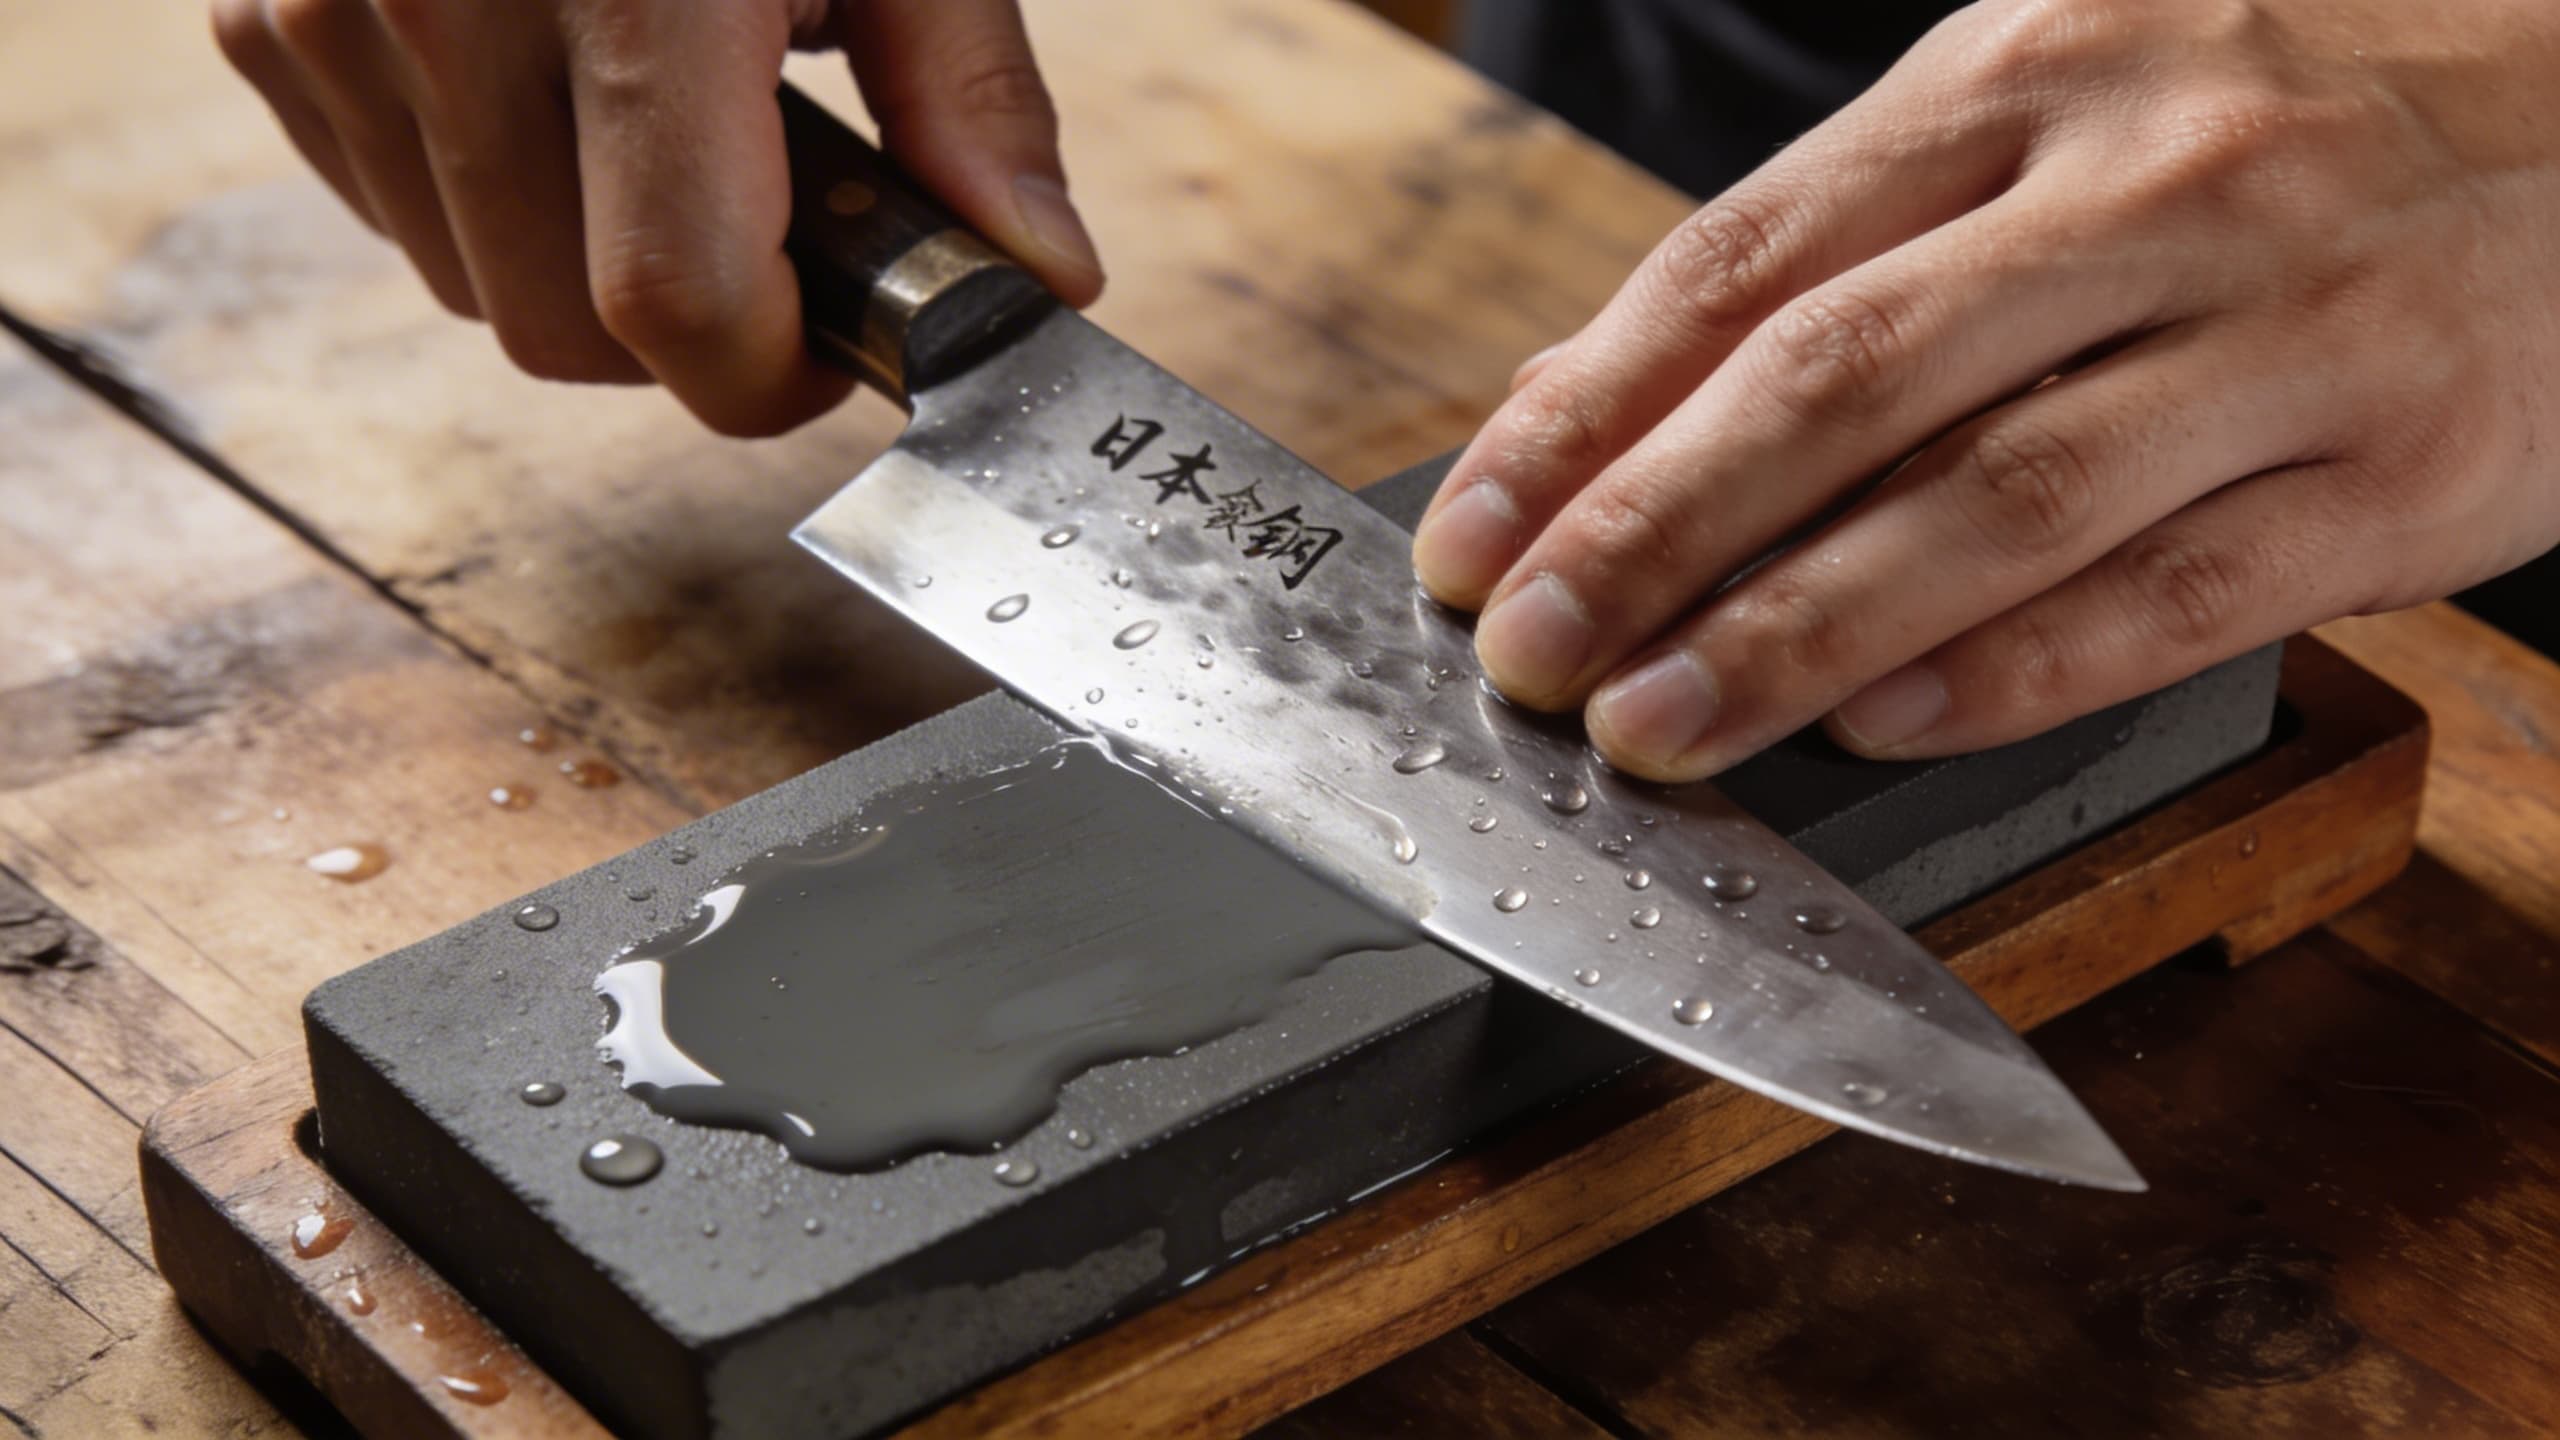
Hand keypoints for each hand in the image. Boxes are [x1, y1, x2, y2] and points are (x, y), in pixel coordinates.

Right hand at [211, 0, 1102, 434]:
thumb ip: (971, 101)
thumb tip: (1033, 277)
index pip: (677, 303)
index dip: (775, 370)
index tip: (838, 344)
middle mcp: (450, 3)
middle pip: (569, 334)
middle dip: (692, 330)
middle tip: (772, 226)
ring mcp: (331, 12)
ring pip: (472, 289)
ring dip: (581, 265)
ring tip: (661, 123)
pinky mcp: (263, 16)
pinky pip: (385, 208)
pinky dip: (482, 196)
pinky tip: (555, 89)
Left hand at [1414, 0, 2559, 780]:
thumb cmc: (2282, 122)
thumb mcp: (2047, 117)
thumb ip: (1824, 253)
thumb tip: (1578, 402)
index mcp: (2027, 72)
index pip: (1742, 262)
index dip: (1581, 417)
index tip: (1465, 538)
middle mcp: (2151, 184)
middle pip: (1840, 380)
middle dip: (1648, 536)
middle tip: (1522, 659)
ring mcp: (2290, 323)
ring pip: (1997, 497)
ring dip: (1797, 632)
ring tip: (1655, 729)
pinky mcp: (2408, 467)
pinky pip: (2180, 591)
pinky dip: (2014, 672)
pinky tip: (1885, 729)